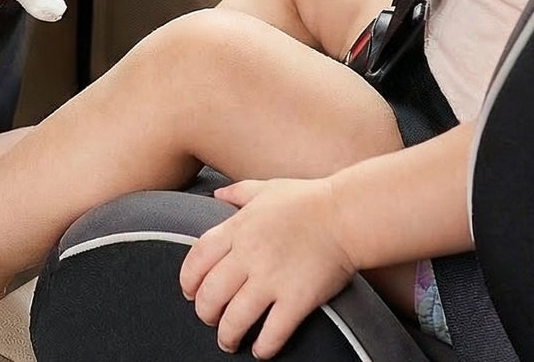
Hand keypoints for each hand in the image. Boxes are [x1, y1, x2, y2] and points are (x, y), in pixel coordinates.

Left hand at [179, 178, 356, 357]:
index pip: (198, 258)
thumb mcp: (266, 188)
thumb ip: (238, 193)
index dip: (188, 280)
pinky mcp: (296, 299)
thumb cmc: (307, 199)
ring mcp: (272, 278)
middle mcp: (249, 254)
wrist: (345, 214)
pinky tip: (261, 350)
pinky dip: (263, 347)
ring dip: (227, 336)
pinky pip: (272, 332)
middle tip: (210, 320)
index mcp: (239, 228)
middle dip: (205, 313)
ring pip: (235, 318)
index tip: (189, 292)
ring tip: (229, 342)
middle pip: (211, 293)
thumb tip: (216, 195)